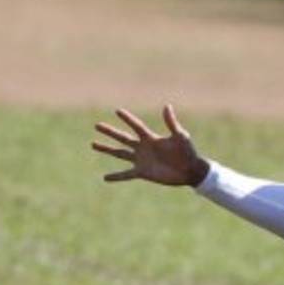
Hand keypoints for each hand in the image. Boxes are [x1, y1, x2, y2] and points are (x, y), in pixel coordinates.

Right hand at [92, 105, 209, 186]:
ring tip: (93, 144)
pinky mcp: (142, 172)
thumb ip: (171, 123)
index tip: (118, 111)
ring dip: (107, 149)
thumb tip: (167, 106)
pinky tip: (105, 178)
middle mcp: (143, 148)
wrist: (190, 170)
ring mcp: (141, 160)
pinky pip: (126, 174)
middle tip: (97, 125)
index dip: (128, 119)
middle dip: (110, 132)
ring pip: (120, 153)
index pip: (136, 126)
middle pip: (122, 137)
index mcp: (151, 138)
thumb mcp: (180, 136)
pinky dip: (116, 176)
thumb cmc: (188, 152)